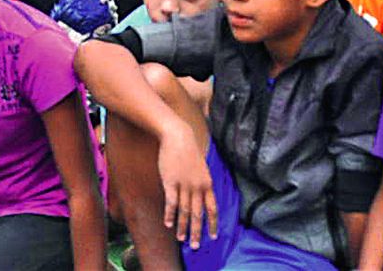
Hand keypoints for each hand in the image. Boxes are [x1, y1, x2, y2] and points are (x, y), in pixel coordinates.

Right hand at [157, 121, 217, 248]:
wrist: (177, 136)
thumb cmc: (188, 150)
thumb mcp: (201, 168)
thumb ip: (202, 183)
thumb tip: (201, 196)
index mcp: (207, 184)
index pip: (213, 209)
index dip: (213, 224)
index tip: (213, 237)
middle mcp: (198, 187)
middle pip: (198, 215)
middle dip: (197, 232)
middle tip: (195, 246)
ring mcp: (184, 185)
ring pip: (185, 212)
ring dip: (183, 227)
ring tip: (181, 239)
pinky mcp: (170, 182)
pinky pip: (171, 203)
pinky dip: (170, 215)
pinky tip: (168, 224)